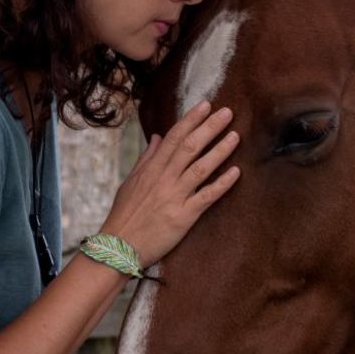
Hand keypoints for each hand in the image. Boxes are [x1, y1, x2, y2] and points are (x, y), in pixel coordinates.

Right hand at [100, 100, 240, 265]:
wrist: (118, 247)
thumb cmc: (124, 216)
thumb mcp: (130, 182)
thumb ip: (146, 159)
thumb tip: (156, 136)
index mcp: (151, 169)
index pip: (173, 137)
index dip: (191, 119)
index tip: (205, 105)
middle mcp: (163, 179)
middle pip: (189, 147)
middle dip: (209, 128)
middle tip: (227, 113)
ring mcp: (174, 197)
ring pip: (200, 168)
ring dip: (220, 150)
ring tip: (235, 136)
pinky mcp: (183, 216)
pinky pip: (206, 197)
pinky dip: (222, 184)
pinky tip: (237, 172)